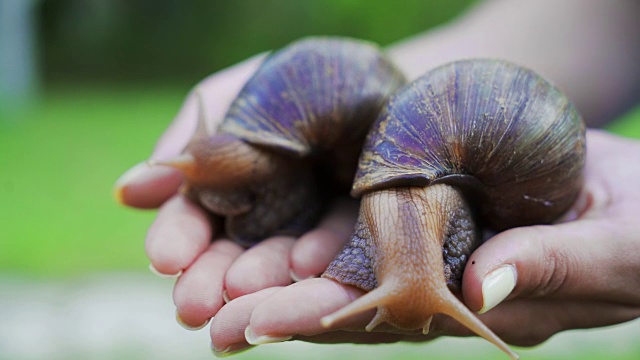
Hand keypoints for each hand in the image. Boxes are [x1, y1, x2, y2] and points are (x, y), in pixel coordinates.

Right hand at [114, 53, 359, 328]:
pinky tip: (303, 264)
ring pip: (280, 264)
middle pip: (231, 257)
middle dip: (210, 281)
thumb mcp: (229, 98)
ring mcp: (308, 229)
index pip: (192, 222)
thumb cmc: (288, 82)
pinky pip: (340, 250)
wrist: (372, 75)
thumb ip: (186, 142)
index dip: (177, 240)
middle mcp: (262, 217)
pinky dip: (320, 257)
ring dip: (259, 283)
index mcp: (223, 188)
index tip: (164, 259)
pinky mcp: (357, 235)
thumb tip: (127, 194)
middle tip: (193, 306)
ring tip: (242, 294)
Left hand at [207, 130, 639, 354]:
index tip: (256, 325)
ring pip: (352, 272)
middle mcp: (448, 291)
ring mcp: (438, 256)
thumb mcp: (618, 246)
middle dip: (282, 313)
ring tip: (215, 291)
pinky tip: (275, 238)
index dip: (324, 322)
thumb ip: (555, 267)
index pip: (392, 321)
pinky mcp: (436, 222)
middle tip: (208, 322)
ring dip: (286, 278)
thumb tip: (484, 288)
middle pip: (353, 306)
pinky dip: (322, 237)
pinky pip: (373, 230)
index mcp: (484, 311)